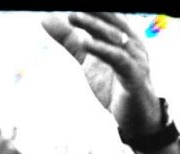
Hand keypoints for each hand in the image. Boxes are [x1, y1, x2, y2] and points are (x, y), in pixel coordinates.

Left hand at [42, 12, 161, 141]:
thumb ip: (70, 39)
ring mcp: (134, 58)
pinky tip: (85, 43)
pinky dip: (101, 49)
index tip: (69, 1)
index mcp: (122, 35)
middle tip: (70, 5)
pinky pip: (117, 59)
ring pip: (113, 36)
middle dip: (92, 10)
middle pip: (110, 20)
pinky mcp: (133, 76)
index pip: (106, 14)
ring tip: (72, 15)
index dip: (92, 8)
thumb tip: (45, 18)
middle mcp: (131, 43)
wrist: (135, 116)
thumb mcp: (87, 58)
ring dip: (93, 25)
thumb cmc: (113, 83)